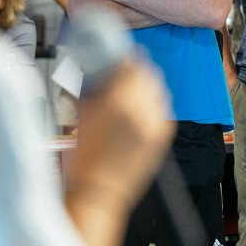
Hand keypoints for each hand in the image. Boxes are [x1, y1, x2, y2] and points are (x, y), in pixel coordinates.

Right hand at [71, 58, 174, 210]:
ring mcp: (157, 122)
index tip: (115, 54)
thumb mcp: (82, 114)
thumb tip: (98, 70)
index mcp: (120, 100)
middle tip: (121, 69)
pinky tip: (138, 108)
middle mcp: (144, 108)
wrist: (100, 190)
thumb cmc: (84, 157)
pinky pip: (162, 108)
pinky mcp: (163, 134)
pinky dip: (151, 102)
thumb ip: (93, 86)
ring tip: (129, 89)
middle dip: (134, 69)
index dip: (121, 56)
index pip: (129, 64)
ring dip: (144, 84)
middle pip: (146, 73)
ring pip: (157, 89)